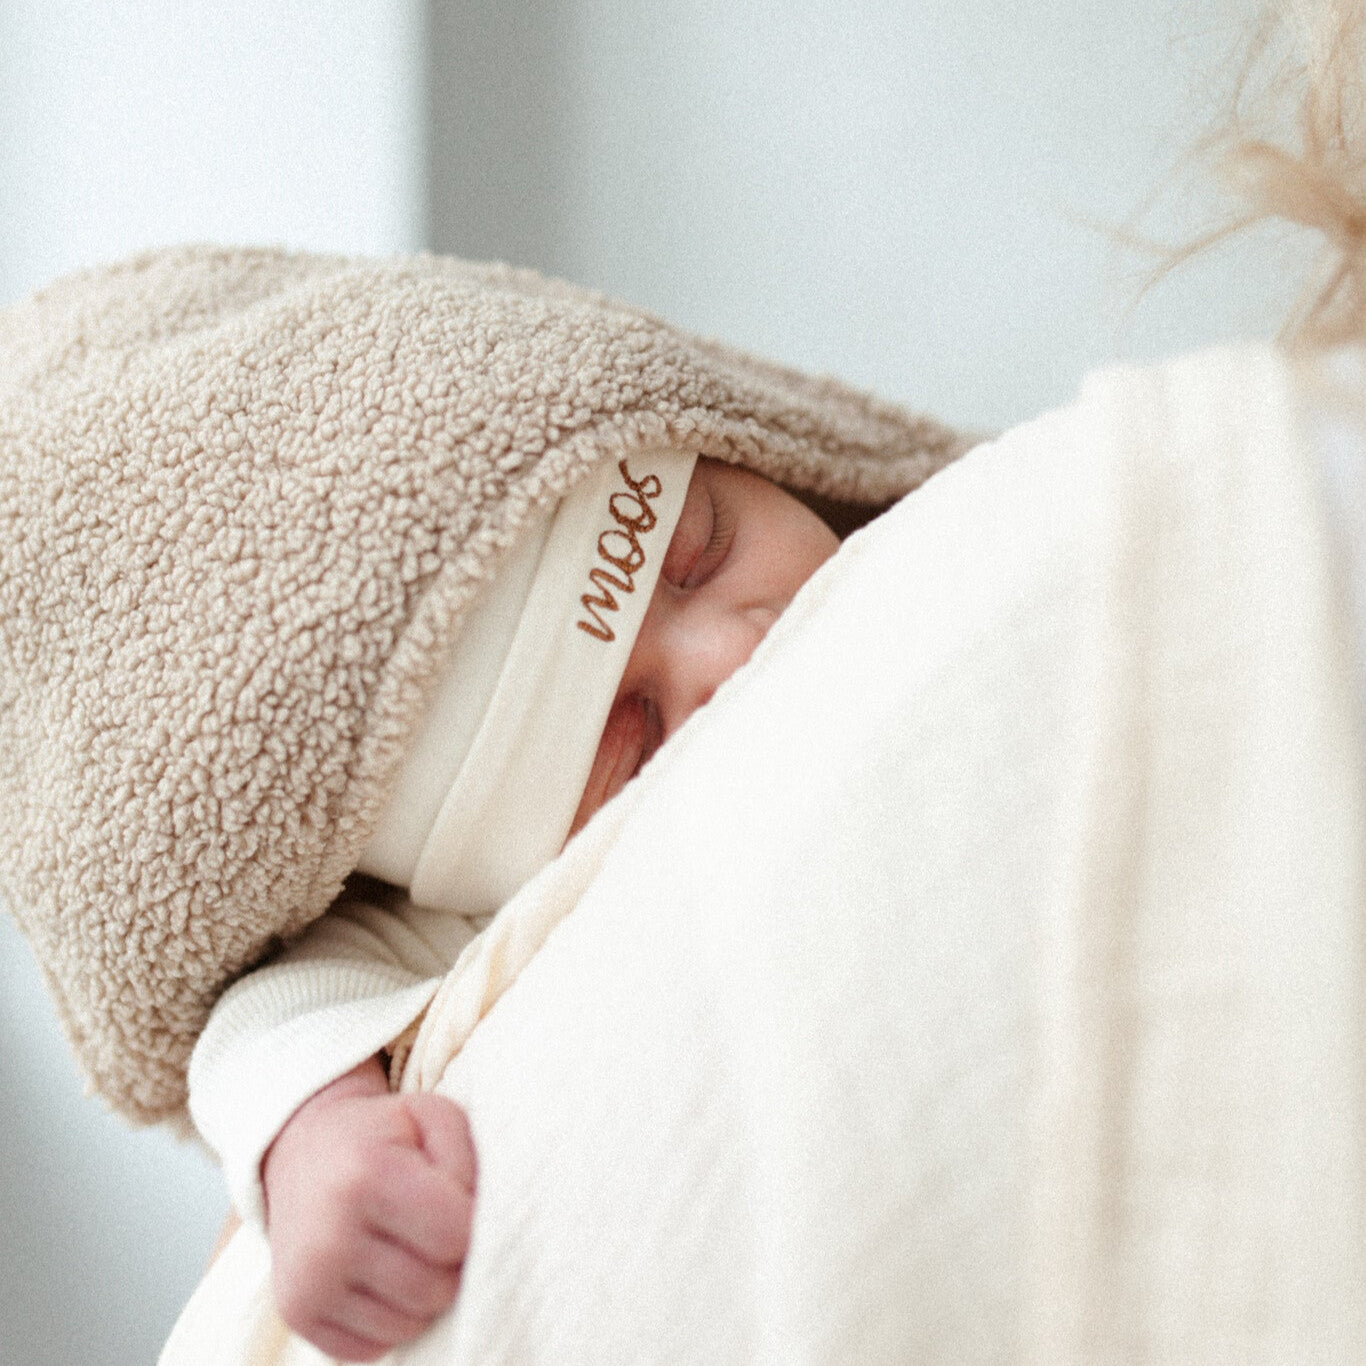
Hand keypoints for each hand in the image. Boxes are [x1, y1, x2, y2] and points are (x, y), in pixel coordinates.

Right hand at [262, 1056, 475, 1361]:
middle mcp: (331, 1236)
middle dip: (451, 1264)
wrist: (302, 1152)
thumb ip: (467, 1161)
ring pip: (409, 1326)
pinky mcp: (298, 1314)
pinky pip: (374, 1347)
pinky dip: (390, 1318)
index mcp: (368, 1175)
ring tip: (408, 1250)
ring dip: (423, 1296)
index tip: (461, 1206)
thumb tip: (482, 1227)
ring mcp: (309, 1282)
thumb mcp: (432, 1116)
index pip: (454, 1237)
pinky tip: (380, 1275)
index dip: (472, 1225)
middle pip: (436, 1290)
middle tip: (437, 1231)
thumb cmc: (384, 1136)